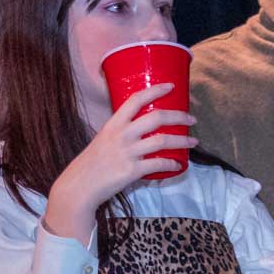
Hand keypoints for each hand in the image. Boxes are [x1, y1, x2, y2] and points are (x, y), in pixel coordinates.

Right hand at [43, 84, 196, 244]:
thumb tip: (143, 130)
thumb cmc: (92, 163)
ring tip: (193, 141)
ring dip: (182, 140)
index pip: (135, 100)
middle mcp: (121, 135)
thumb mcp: (103, 140)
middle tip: (191, 119)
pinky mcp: (132, 170)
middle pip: (156, 118)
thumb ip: (121, 132)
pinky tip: (178, 164)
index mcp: (113, 124)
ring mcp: (127, 152)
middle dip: (178, 116)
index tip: (171, 86)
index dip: (155, 90)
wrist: (79, 186)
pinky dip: (173, 163)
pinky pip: (159, 164)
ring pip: (163, 141)